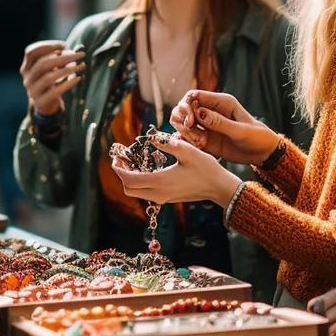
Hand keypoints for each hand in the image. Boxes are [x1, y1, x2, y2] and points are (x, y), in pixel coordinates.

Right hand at [20, 41, 85, 114]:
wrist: (46, 105)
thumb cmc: (51, 82)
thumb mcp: (53, 69)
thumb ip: (62, 58)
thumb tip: (79, 49)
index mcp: (26, 67)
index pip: (31, 52)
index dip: (47, 46)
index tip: (65, 45)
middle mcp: (27, 79)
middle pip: (42, 64)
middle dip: (63, 57)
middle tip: (81, 55)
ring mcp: (32, 91)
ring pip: (48, 78)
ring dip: (68, 70)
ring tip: (82, 65)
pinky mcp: (41, 102)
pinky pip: (55, 91)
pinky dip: (68, 83)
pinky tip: (78, 78)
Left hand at [111, 134, 241, 206]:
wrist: (219, 188)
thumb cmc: (206, 169)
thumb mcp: (188, 152)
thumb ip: (167, 144)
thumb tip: (150, 137)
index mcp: (161, 181)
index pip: (129, 179)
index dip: (118, 168)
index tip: (116, 156)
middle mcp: (158, 193)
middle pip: (129, 189)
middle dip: (121, 174)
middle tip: (122, 159)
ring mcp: (163, 198)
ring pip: (136, 192)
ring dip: (130, 179)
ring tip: (132, 162)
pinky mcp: (167, 198)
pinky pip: (146, 193)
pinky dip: (140, 182)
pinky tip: (145, 168)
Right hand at [170, 90, 279, 164]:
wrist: (262, 153)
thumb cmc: (257, 137)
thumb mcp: (241, 131)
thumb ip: (219, 122)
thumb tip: (199, 113)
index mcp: (221, 102)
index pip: (194, 95)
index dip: (186, 105)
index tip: (190, 119)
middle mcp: (210, 112)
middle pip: (183, 107)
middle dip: (182, 117)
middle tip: (190, 129)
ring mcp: (206, 126)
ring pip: (183, 123)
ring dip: (185, 132)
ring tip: (199, 141)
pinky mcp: (204, 139)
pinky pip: (188, 138)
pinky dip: (188, 142)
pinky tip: (198, 147)